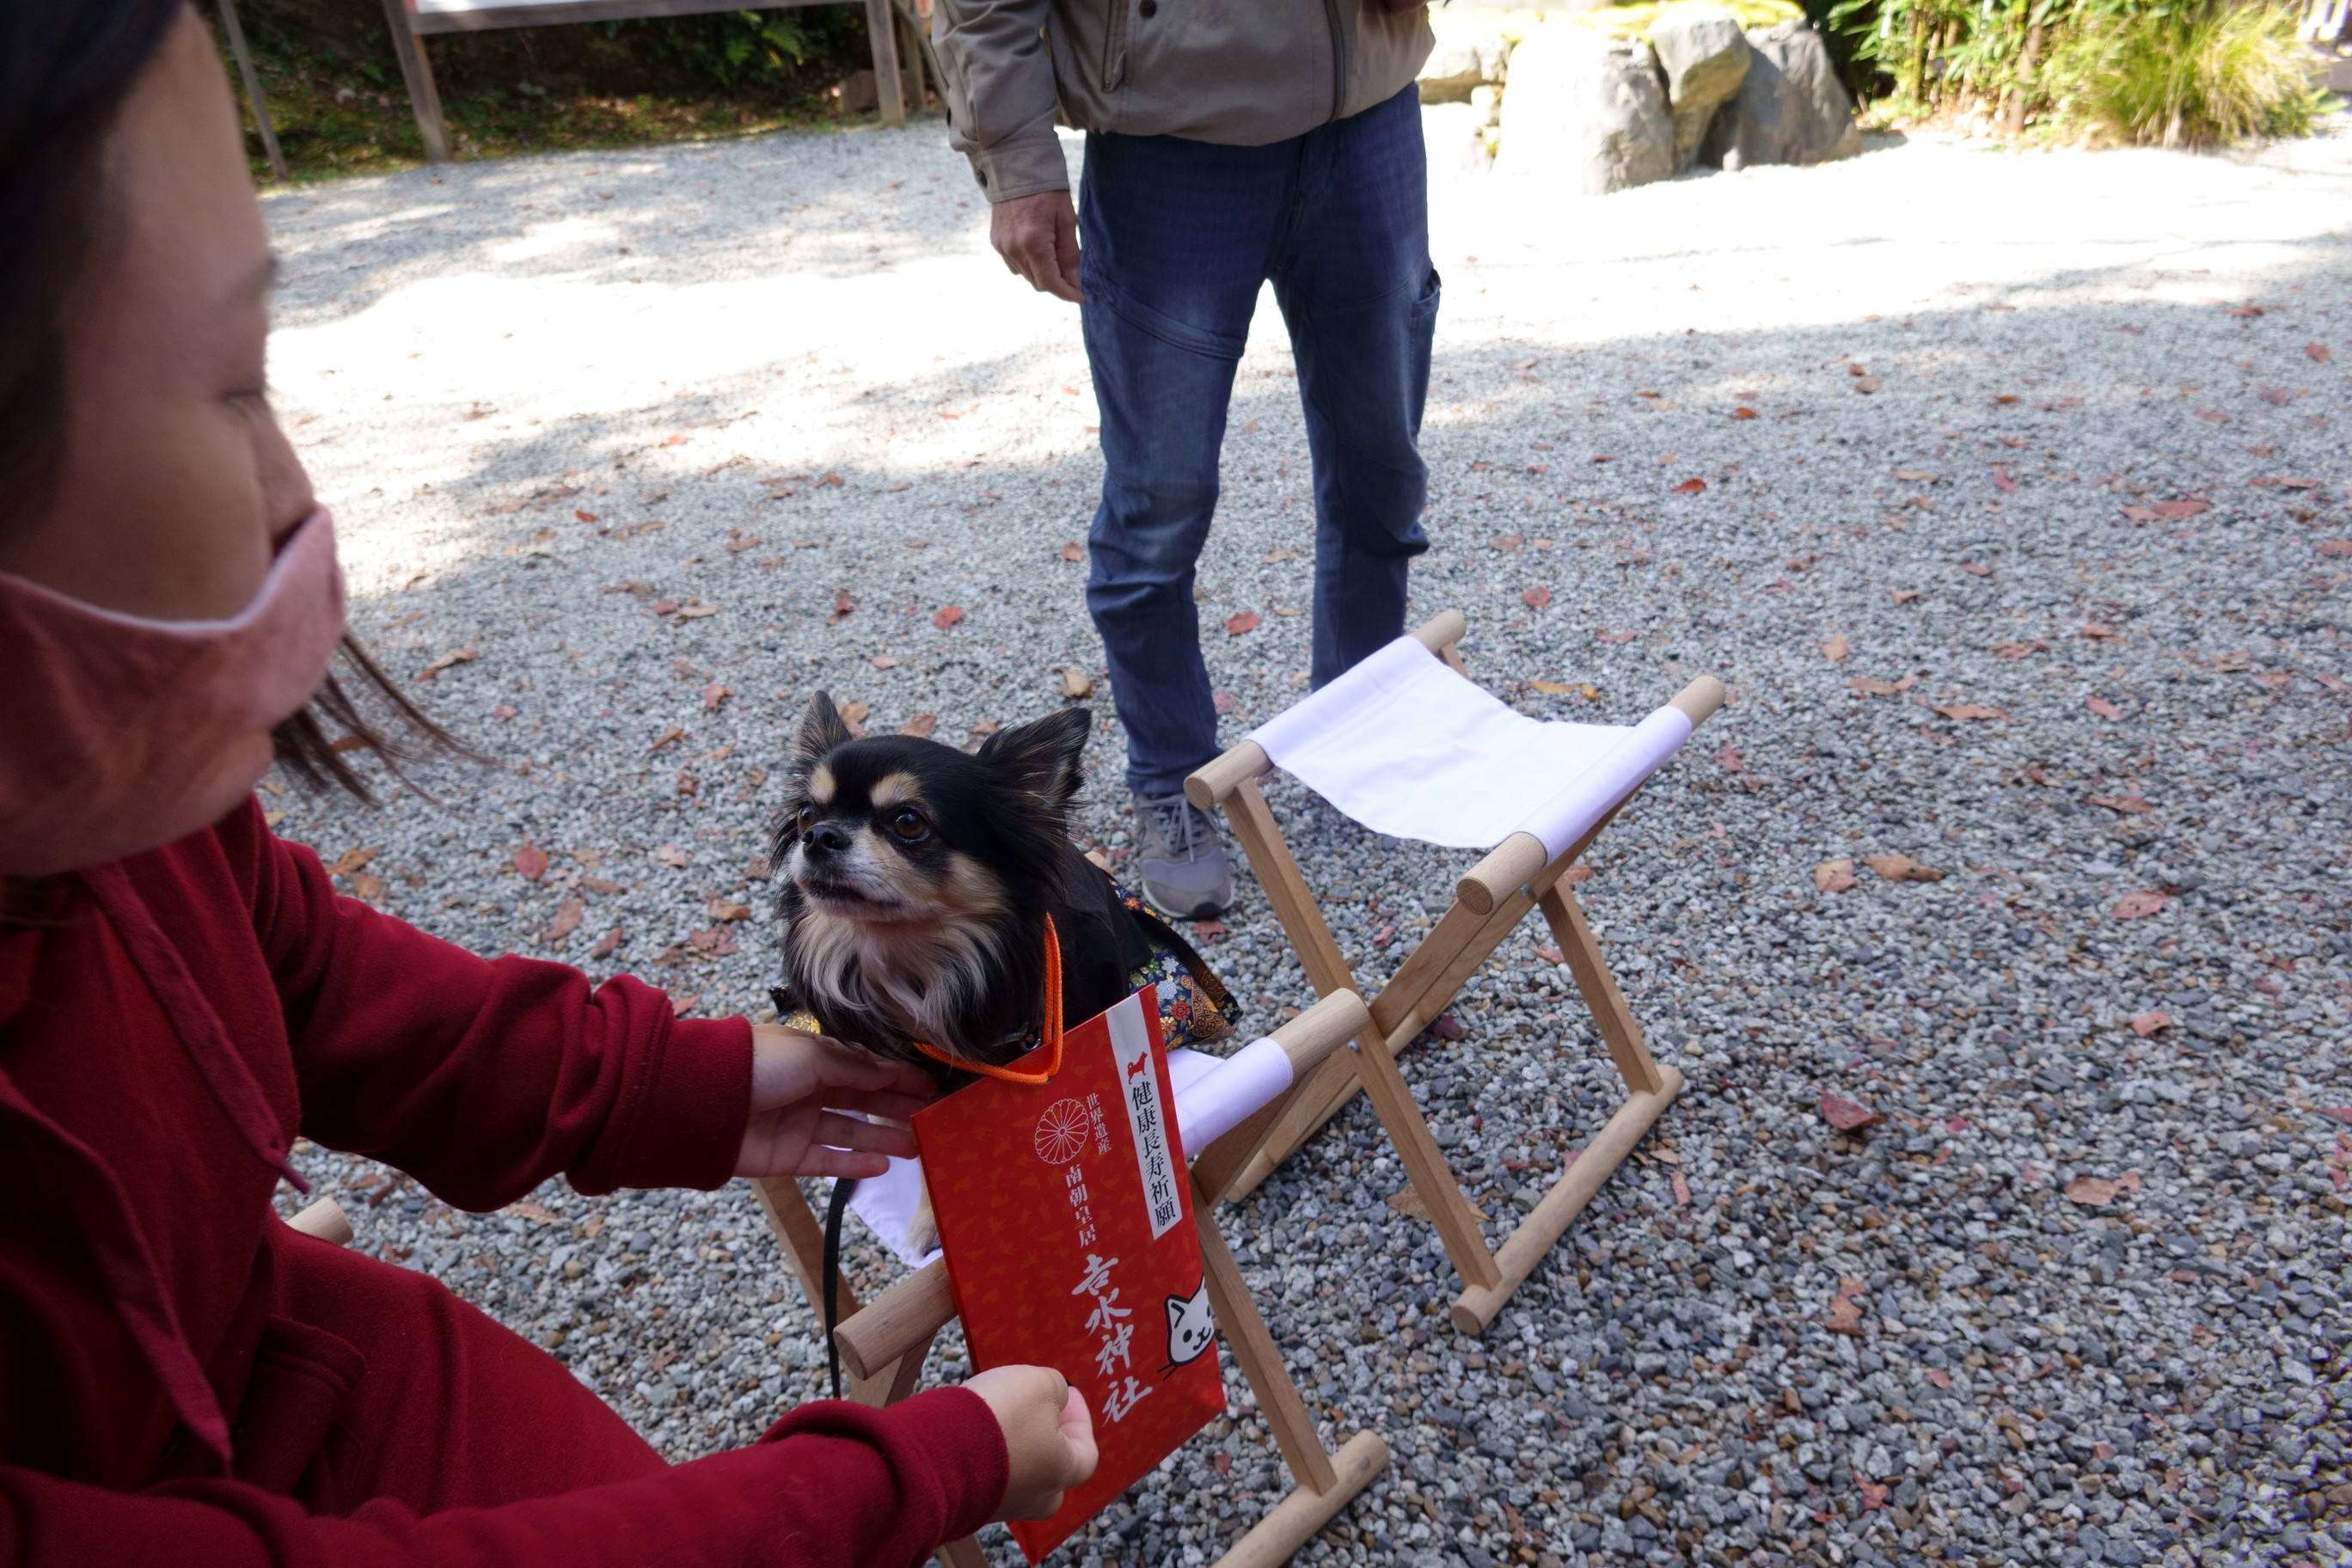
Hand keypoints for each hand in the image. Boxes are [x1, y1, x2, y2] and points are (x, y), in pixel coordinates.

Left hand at [733, 1023, 937, 1177]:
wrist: (703, 1102)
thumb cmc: (761, 1065)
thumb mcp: (812, 1055)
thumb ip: (854, 1068)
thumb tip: (890, 1072)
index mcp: (813, 1057)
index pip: (864, 1067)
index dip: (897, 1075)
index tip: (930, 1085)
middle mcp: (809, 1089)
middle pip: (862, 1100)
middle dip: (897, 1107)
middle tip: (934, 1117)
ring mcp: (799, 1124)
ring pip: (851, 1132)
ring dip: (885, 1138)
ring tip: (919, 1146)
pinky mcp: (789, 1157)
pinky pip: (828, 1161)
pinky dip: (854, 1165)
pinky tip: (884, 1165)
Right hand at [965, 1365, 1097, 1520]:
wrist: (937, 1453)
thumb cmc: (1001, 1418)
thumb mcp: (1039, 1384)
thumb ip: (1055, 1388)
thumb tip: (1055, 1397)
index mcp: (1060, 1472)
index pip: (1086, 1455)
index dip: (1082, 1420)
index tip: (1069, 1394)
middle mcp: (1032, 1498)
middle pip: (1052, 1477)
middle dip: (1049, 1445)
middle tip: (1040, 1415)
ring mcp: (997, 1505)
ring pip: (1016, 1478)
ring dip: (1014, 1446)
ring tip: (1001, 1414)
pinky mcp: (964, 1503)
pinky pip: (984, 1478)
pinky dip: (984, 1455)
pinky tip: (973, 1430)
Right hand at [989, 190, 1083, 302]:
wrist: (1016, 166)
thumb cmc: (1047, 188)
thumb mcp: (1067, 219)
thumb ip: (1069, 253)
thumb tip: (1074, 280)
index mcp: (1032, 243)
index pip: (1050, 282)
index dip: (1066, 293)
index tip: (1080, 296)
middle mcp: (1013, 249)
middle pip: (1038, 282)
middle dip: (1057, 283)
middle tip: (1073, 274)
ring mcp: (1002, 246)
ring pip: (1026, 275)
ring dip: (1043, 273)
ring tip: (1056, 256)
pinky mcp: (996, 242)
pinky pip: (1015, 265)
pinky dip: (1029, 265)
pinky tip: (1039, 250)